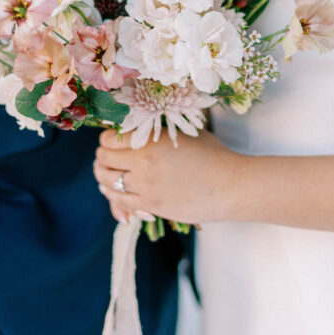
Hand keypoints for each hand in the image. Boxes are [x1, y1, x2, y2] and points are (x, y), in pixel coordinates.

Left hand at [94, 128, 239, 224]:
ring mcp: (145, 185)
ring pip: (107, 181)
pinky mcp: (150, 205)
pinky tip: (115, 192)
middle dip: (103, 158)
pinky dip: (112, 196)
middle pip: (103, 159)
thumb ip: (156, 132)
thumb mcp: (183, 133)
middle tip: (108, 159)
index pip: (109, 138)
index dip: (107, 140)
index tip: (111, 142)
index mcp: (151, 138)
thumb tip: (133, 130)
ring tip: (107, 175)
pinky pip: (119, 201)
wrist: (230, 185)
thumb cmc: (212, 155)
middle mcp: (143, 160)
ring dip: (103, 177)